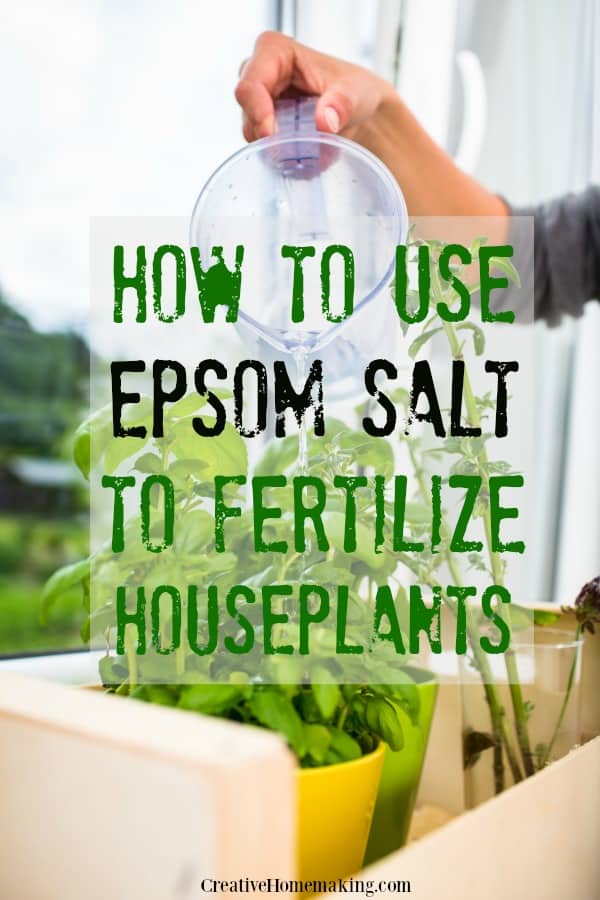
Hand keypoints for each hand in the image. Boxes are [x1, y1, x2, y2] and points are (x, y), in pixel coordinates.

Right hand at [235, 31, 394, 140]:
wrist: (360, 110)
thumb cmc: (354, 90)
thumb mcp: (354, 93)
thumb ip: (341, 104)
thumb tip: (324, 121)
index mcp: (274, 51)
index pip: (249, 85)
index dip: (256, 112)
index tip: (273, 134)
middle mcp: (260, 73)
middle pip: (246, 110)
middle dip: (266, 133)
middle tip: (291, 149)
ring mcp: (259, 99)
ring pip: (251, 130)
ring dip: (275, 146)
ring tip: (305, 148)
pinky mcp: (264, 122)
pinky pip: (262, 144)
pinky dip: (281, 153)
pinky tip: (302, 153)